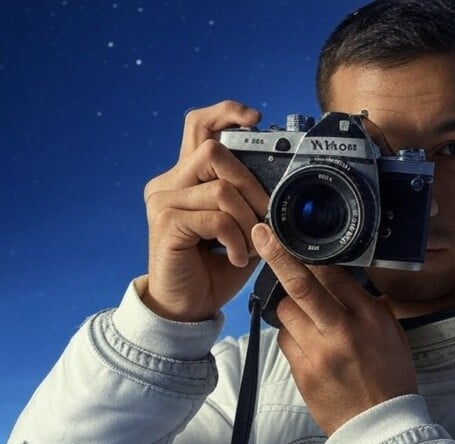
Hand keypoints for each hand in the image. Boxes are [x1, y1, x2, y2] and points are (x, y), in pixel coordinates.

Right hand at [141, 100, 268, 320]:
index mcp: (186, 178)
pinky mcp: (166, 223)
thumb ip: (250, 202)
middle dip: (252, 186)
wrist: (188, 307)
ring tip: (249, 246)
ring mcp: (163, 201)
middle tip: (264, 218)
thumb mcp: (241, 229)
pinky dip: (236, 239)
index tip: (254, 119)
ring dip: (247, 221)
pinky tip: (236, 258)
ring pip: (221, 189)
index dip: (225, 113)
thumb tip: (280, 185)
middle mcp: (169, 183)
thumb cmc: (215, 269)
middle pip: (215, 153)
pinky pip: (215, 218)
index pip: (199, 126)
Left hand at [252, 223, 417, 435]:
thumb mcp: (390, 333)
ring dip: (290, 308)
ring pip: (285, 312)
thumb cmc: (390, 377)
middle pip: (301, 286)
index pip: (333, 274)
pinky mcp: (302, 372)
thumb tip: (339, 279)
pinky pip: (284, 341)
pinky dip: (291, 336)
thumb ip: (365, 305)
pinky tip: (308, 345)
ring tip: (308, 320)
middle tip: (261, 234)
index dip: (311, 254)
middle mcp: (342, 331)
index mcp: (369, 317)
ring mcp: (318, 353)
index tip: (293, 237)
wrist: (380, 425)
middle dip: (278, 256)